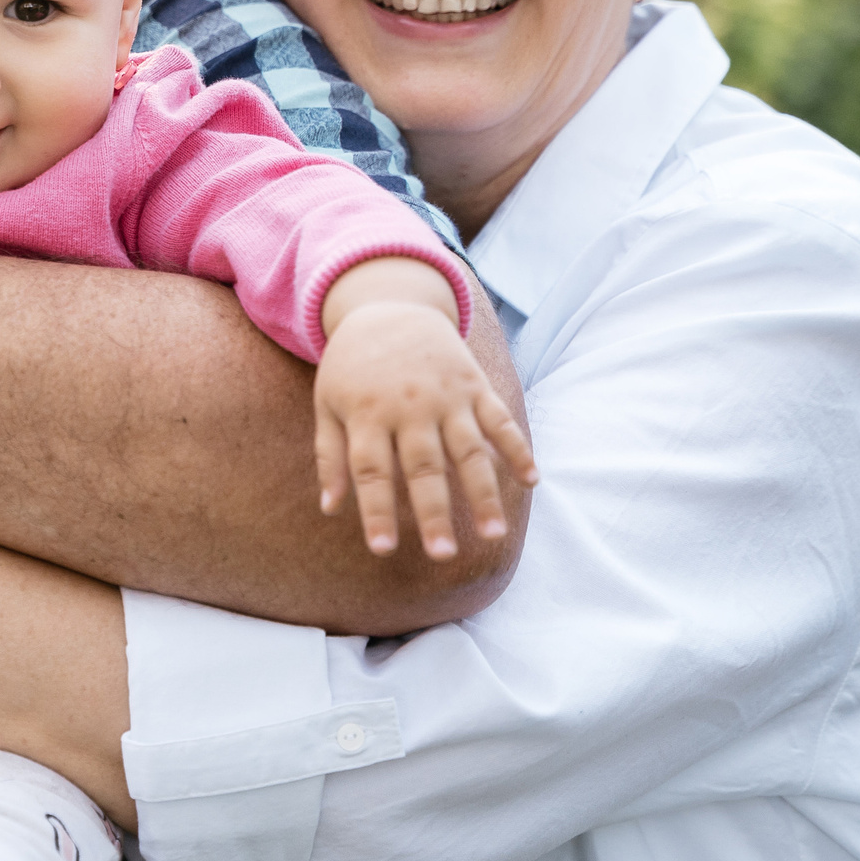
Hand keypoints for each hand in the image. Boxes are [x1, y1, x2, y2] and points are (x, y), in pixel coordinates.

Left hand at [314, 300, 538, 559]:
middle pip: (424, 467)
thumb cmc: (352, 367)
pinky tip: (531, 481)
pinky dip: (518, 448)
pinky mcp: (474, 384)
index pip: (371, 470)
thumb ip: (330, 455)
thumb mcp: (328, 402)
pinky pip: (500, 420)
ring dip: (484, 493)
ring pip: (469, 450)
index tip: (383, 550)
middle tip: (442, 555)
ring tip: (493, 535)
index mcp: (367, 413)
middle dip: (434, 512)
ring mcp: (447, 396)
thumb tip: (330, 509)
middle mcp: (410, 407)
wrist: (389, 305)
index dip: (376, 511)